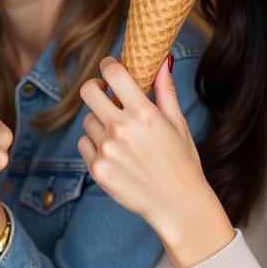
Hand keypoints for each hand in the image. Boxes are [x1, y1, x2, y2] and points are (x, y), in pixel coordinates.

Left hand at [78, 56, 232, 267]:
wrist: (178, 206)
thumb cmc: (182, 162)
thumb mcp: (178, 124)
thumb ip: (165, 91)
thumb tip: (163, 61)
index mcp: (144, 114)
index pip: (113, 73)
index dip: (108, 65)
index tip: (109, 67)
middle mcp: (122, 129)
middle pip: (88, 92)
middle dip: (95, 88)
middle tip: (104, 92)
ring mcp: (107, 150)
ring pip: (88, 120)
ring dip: (99, 121)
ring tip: (119, 134)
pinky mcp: (97, 169)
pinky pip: (84, 144)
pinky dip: (95, 145)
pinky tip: (114, 153)